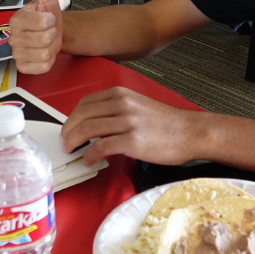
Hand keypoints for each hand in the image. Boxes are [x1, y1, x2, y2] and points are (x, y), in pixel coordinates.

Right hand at [8, 0, 61, 73]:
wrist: (51, 32)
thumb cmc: (47, 14)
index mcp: (16, 20)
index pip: (40, 22)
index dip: (50, 20)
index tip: (49, 17)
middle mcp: (12, 38)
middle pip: (44, 39)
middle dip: (53, 34)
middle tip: (49, 30)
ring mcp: (17, 54)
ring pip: (44, 54)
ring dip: (52, 47)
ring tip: (47, 41)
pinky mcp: (23, 68)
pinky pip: (42, 67)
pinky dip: (49, 62)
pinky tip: (45, 54)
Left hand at [61, 87, 202, 165]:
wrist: (189, 132)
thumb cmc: (165, 123)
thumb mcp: (137, 105)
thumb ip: (115, 109)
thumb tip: (93, 123)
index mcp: (120, 94)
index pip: (84, 103)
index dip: (71, 118)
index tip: (68, 129)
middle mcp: (121, 104)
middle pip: (81, 115)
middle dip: (68, 131)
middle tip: (65, 143)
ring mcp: (127, 121)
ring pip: (87, 129)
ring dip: (74, 143)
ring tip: (72, 151)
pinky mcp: (132, 140)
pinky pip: (101, 147)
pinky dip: (90, 155)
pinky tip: (89, 160)